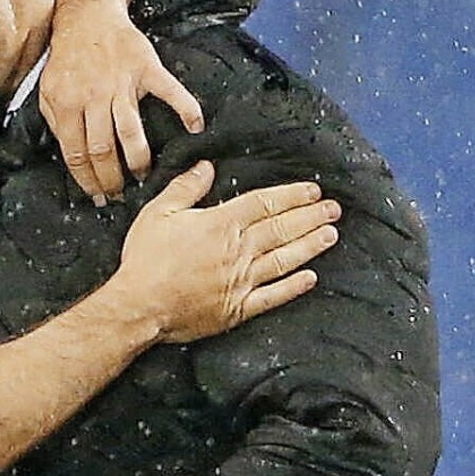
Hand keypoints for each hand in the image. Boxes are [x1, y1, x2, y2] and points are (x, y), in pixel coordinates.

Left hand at [40, 3, 202, 205]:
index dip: (87, 179)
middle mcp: (94, 96)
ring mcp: (122, 83)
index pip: (77, 153)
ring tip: (143, 176)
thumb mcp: (48, 90)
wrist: (88, 17)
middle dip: (112, 178)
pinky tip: (195, 126)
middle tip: (120, 193)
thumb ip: (56, 121)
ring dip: (138, 158)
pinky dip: (186, 107)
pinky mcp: (146, 68)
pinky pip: (169, 90)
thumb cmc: (68, 58)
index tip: (97, 196)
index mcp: (67, 104)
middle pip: (103, 148)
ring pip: (130, 130)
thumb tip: (70, 154)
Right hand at [114, 161, 337, 342]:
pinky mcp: (239, 308)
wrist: (140, 305)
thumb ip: (185, 188)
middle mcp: (238, 250)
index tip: (312, 191)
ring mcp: (242, 281)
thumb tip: (206, 167)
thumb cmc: (145, 259)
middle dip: (310, 217)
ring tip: (331, 235)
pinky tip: (311, 278)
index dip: (291, 196)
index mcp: (220, 224)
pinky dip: (294, 287)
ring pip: (284, 259)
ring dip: (310, 246)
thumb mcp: (158, 213)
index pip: (263, 204)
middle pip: (281, 229)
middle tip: (334, 209)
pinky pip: (273, 296)